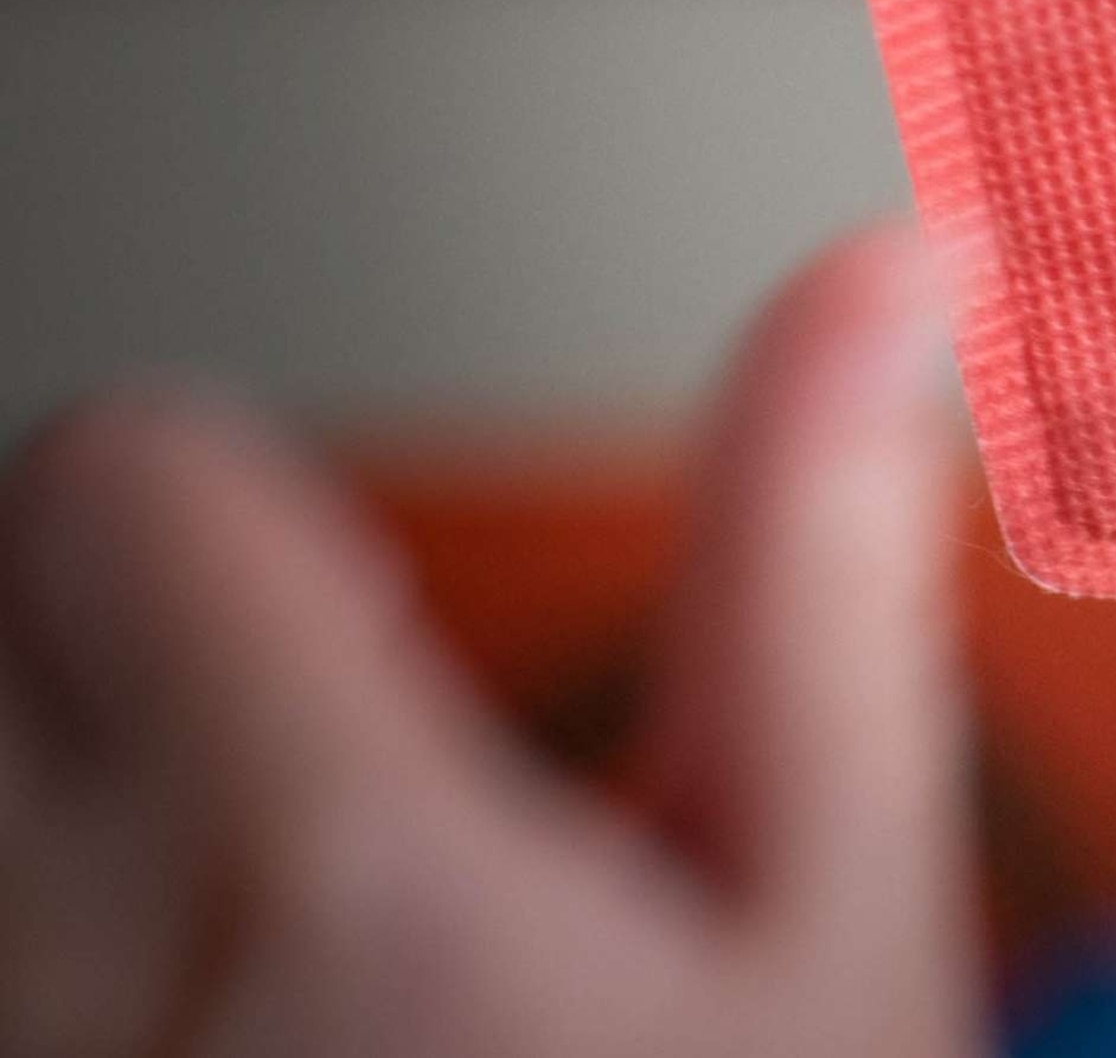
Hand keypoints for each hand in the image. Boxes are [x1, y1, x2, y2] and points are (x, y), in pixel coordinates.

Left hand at [0, 227, 987, 1057]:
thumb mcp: (843, 928)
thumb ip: (817, 568)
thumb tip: (892, 275)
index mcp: (342, 876)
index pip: (118, 474)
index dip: (254, 517)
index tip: (354, 638)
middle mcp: (80, 990)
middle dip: (120, 656)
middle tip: (291, 806)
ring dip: (69, 826)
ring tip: (248, 970)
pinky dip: (54, 954)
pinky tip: (199, 1041)